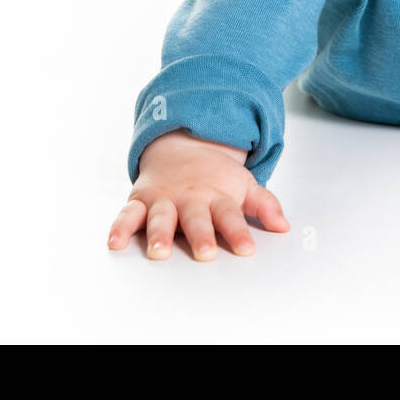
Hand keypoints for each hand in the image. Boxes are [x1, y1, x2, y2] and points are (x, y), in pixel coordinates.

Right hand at [107, 129, 289, 259]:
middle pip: (196, 218)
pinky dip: (120, 227)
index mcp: (217, 196)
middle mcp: (190, 198)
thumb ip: (263, 205)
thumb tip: (284, 225)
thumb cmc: (215, 176)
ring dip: (159, 234)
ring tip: (159, 252)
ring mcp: (165, 199)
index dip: (239, 233)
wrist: (182, 146)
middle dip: (200, 236)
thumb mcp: (243, 184)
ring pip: (161, 217)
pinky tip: (115, 243)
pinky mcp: (141, 201)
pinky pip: (128, 214)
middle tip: (206, 253)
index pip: (230, 216)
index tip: (247, 250)